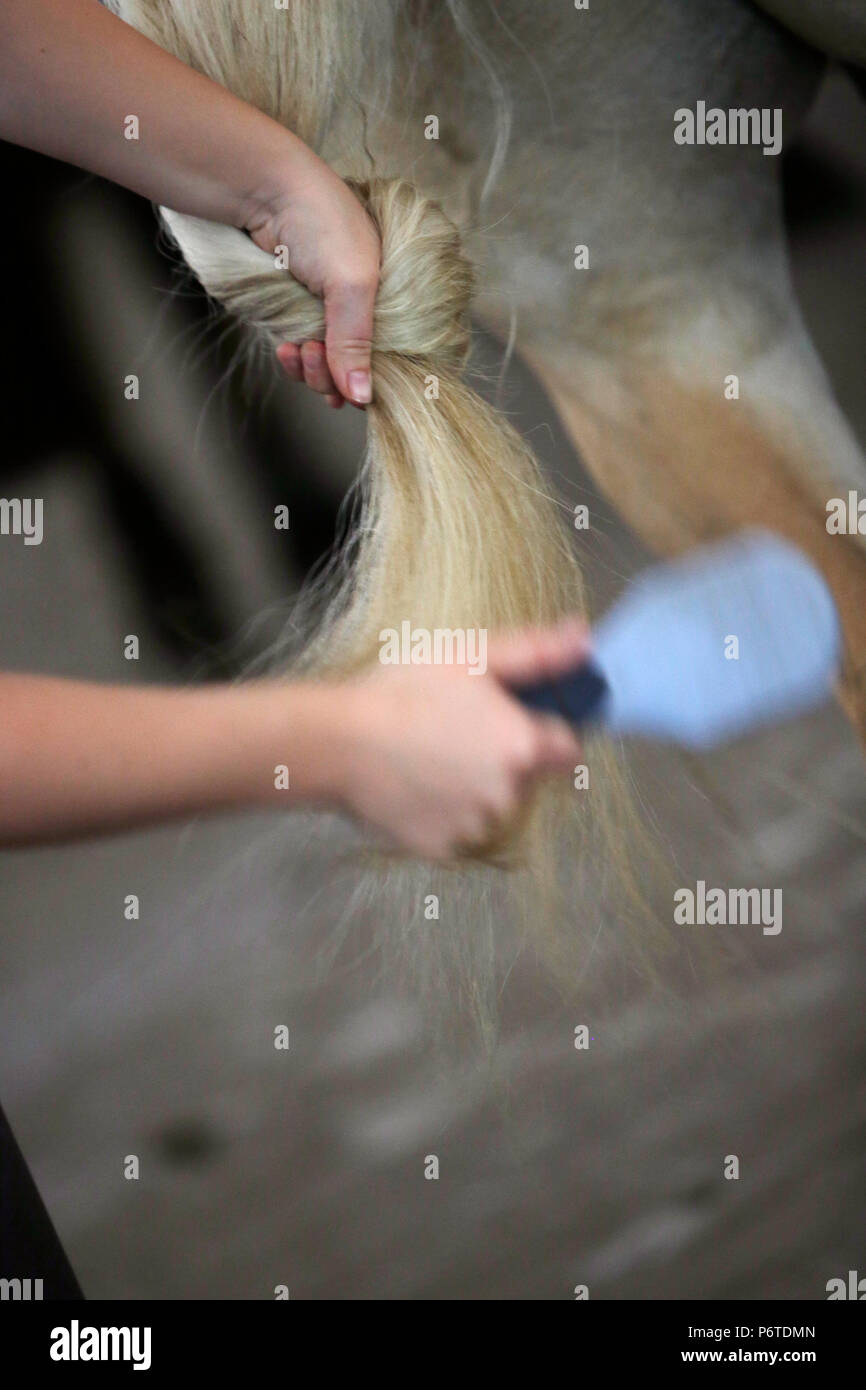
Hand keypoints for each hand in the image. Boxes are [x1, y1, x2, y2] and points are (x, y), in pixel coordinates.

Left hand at [246, 152, 380, 409]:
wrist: (263, 190)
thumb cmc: (319, 222)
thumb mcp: (351, 284)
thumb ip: (356, 342)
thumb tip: (361, 398)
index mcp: (388, 298)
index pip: (390, 357)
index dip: (371, 378)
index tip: (352, 386)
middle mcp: (359, 309)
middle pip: (355, 372)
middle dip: (333, 375)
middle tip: (315, 352)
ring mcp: (325, 315)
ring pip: (325, 371)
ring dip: (310, 371)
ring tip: (299, 348)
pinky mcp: (294, 318)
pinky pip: (299, 358)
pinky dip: (292, 361)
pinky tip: (285, 347)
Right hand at [336, 620, 588, 858]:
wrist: (336, 742)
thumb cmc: (403, 690)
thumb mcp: (470, 655)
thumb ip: (535, 652)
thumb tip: (585, 637)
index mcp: (523, 747)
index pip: (567, 749)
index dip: (545, 734)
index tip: (515, 722)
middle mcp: (509, 794)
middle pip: (525, 779)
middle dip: (502, 760)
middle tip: (454, 732)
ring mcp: (475, 826)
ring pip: (489, 808)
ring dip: (471, 789)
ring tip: (427, 757)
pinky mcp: (441, 849)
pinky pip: (454, 831)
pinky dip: (440, 814)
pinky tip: (412, 784)